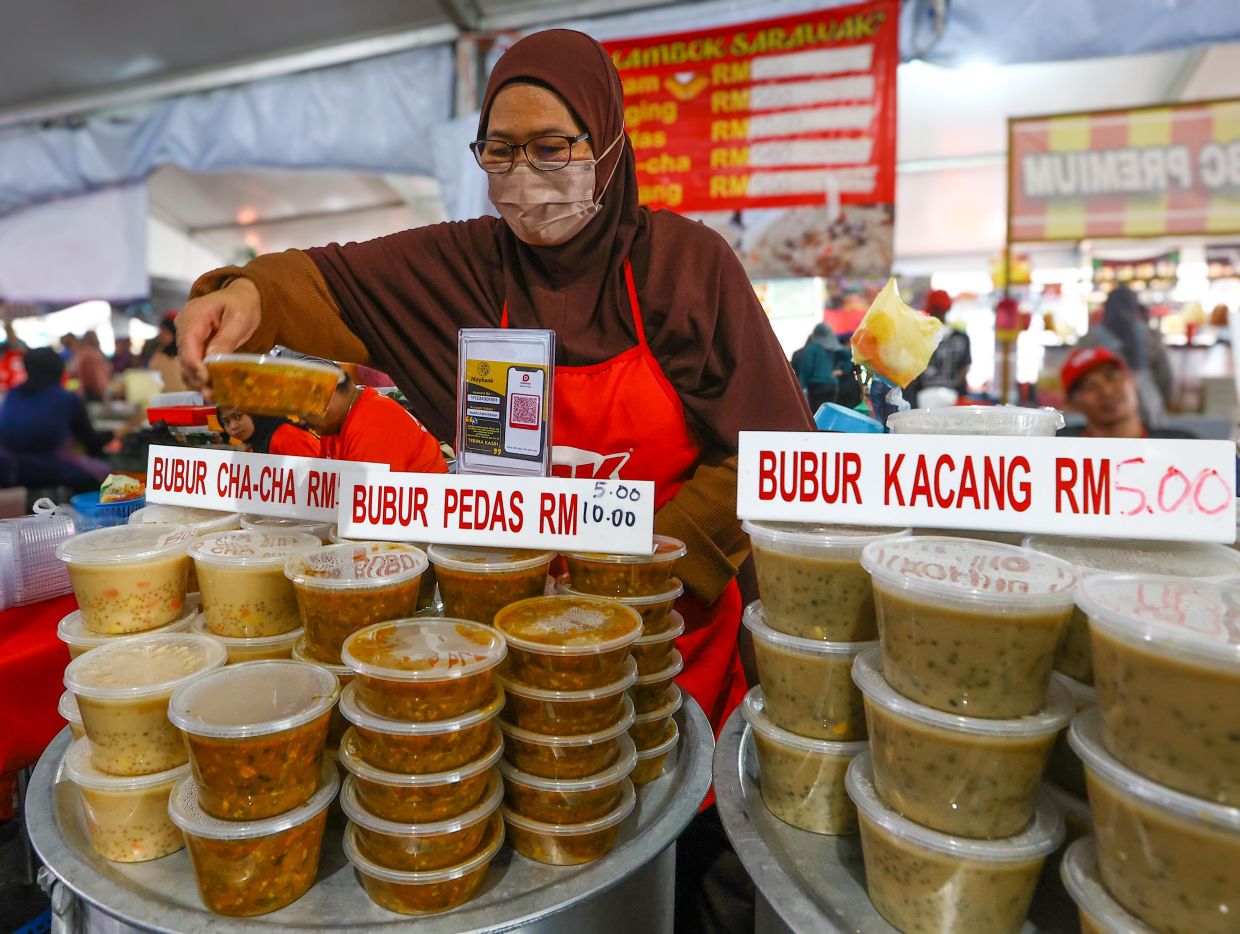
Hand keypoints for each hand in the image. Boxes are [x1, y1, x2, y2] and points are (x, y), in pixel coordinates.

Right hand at [177, 278, 261, 393]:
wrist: (240, 297)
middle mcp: (184, 327)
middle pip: (184, 357)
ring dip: (197, 381)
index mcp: (193, 316)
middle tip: (212, 395)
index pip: (187, 345)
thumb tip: (212, 359)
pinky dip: (200, 377)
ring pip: (186, 364)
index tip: (207, 381)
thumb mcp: (239, 318)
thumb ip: (226, 338)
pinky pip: (192, 364)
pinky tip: (212, 388)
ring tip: (213, 395)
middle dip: (197, 378)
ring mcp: (186, 337)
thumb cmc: (241, 304)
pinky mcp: (192, 346)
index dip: (195, 366)